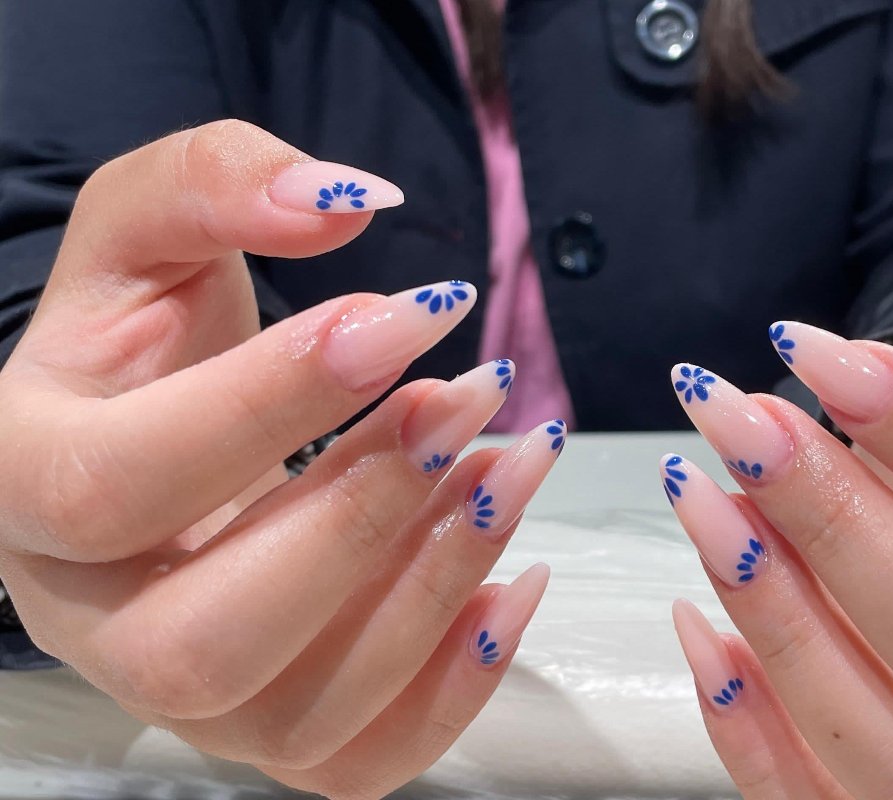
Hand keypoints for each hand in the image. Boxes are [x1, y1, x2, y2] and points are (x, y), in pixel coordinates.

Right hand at [0, 120, 560, 797]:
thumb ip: (217, 181)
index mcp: (28, 488)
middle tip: (471, 398)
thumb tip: (347, 201)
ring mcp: (184, 698)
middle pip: (207, 635)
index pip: (127, 481)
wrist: (161, 437)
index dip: (278, 402)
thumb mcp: (146, 230)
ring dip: (434, 585)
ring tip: (516, 463)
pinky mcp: (276, 728)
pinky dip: (459, 684)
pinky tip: (518, 578)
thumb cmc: (147, 342)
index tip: (416, 313)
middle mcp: (88, 621)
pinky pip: (364, 760)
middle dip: (363, 517)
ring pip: (297, 710)